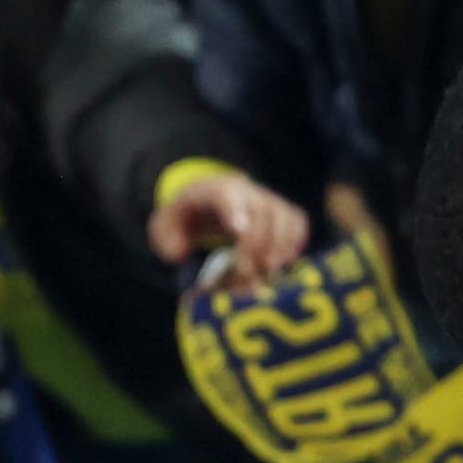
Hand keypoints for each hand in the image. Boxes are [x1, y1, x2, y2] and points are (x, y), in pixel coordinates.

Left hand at [147, 167, 310, 289]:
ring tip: (265, 272)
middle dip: (257, 243)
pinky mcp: (284, 214)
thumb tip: (181, 253)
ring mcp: (270, 201)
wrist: (206, 205)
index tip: (238, 231)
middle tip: (246, 272)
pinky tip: (278, 266)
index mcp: (213, 190)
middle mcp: (247, 190)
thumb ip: (166, 238)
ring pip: (286, 217)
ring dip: (279, 248)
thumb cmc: (186, 219)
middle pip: (263, 210)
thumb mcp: (164, 225)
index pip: (228, 193)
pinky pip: (298, 226)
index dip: (236, 210)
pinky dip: (293, 247)